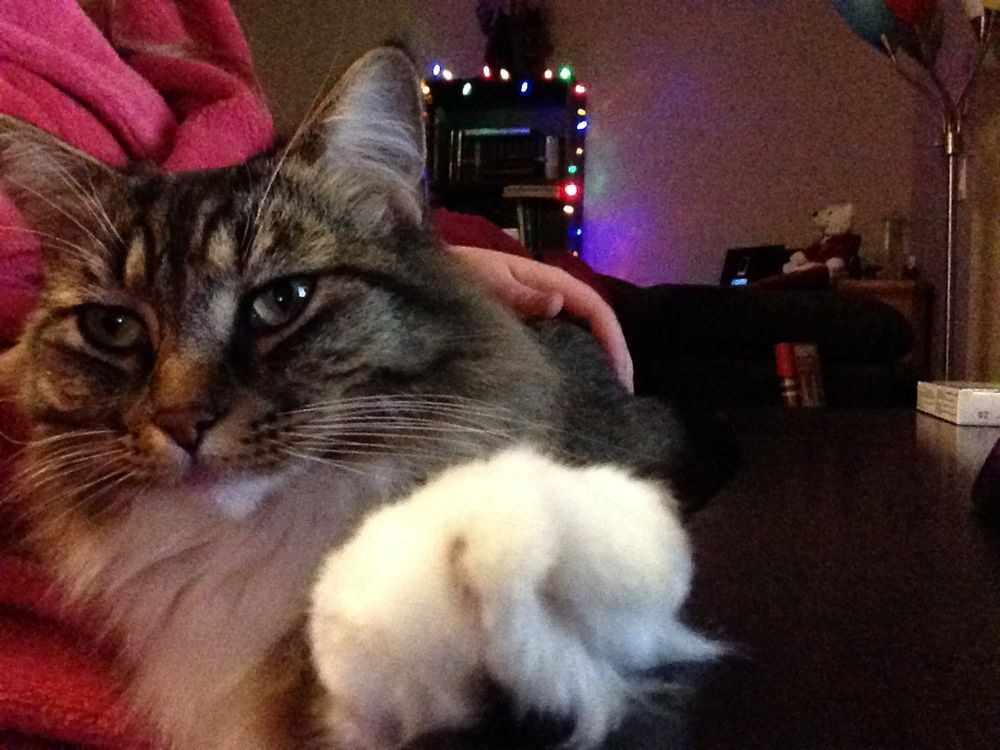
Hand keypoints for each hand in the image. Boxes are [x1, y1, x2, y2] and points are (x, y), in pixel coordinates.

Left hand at [447, 245, 633, 393]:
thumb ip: (517, 291)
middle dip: (616, 353)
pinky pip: (561, 340)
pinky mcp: (527, 324)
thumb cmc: (455, 273)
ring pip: (583, 331)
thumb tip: (560, 302)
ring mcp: (539, 308)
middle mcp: (549, 292)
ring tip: (611, 393)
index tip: (622, 374)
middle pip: (596, 320)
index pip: (593, 305)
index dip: (613, 337)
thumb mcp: (483, 279)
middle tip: (624, 393)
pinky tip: (579, 384)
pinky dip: (577, 359)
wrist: (425, 274)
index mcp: (545, 278)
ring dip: (601, 358)